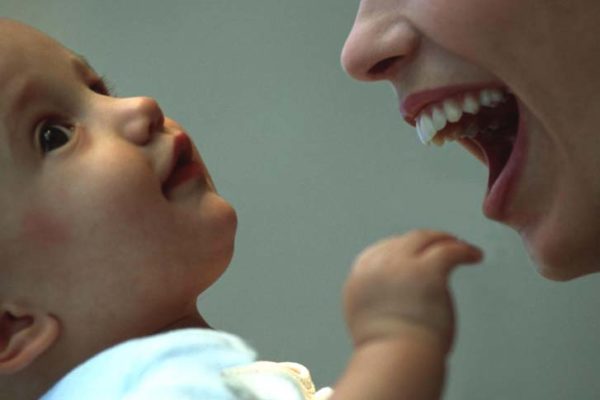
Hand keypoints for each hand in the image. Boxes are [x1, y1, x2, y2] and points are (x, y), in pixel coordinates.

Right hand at [343, 230, 482, 353]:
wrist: (396, 362)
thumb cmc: (390, 352)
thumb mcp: (370, 317)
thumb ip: (378, 297)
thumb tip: (396, 294)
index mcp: (360, 276)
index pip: (382, 251)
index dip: (404, 249)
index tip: (420, 252)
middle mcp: (377, 265)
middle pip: (403, 241)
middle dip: (424, 241)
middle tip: (443, 243)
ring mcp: (400, 265)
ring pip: (425, 239)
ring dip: (444, 240)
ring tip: (460, 246)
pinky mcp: (427, 270)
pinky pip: (449, 250)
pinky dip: (464, 250)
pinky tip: (474, 255)